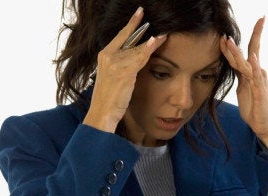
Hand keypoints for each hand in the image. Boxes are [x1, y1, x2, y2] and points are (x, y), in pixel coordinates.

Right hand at [83, 7, 166, 132]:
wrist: (102, 111)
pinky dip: (149, 49)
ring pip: (137, 49)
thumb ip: (122, 63)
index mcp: (104, 55)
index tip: (139, 13)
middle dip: (141, 27)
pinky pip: (140, 58)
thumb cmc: (109, 96)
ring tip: (164, 35)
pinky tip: (156, 41)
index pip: (120, 35)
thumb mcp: (112, 75)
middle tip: (149, 15)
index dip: (131, 24)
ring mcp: (115, 64)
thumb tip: (138, 55)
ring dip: (152, 42)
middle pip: (129, 39)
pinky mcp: (124, 72)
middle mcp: (108, 57)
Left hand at [220, 17, 267, 158]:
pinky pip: (257, 78)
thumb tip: (239, 68)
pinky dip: (254, 67)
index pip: (243, 54)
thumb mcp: (243, 91)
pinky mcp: (261, 93)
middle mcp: (256, 75)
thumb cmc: (254, 109)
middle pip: (252, 51)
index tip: (227, 32)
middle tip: (261, 17)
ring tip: (230, 40)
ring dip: (238, 52)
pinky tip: (252, 58)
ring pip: (247, 63)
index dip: (235, 43)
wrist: (264, 127)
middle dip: (256, 34)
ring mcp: (259, 83)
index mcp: (250, 74)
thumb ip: (241, 78)